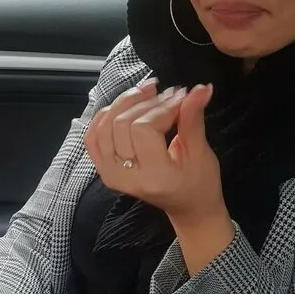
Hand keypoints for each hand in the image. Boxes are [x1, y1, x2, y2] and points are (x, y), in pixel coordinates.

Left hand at [84, 79, 226, 226]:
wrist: (187, 206)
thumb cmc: (199, 182)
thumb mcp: (200, 152)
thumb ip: (194, 118)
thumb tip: (201, 87)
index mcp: (154, 177)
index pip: (144, 129)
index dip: (162, 107)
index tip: (181, 97)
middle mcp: (125, 177)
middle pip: (122, 124)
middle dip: (146, 102)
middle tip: (168, 94)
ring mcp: (110, 174)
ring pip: (104, 125)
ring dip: (125, 103)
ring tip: (148, 93)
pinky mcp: (104, 169)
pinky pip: (93, 136)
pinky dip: (104, 117)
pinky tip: (124, 106)